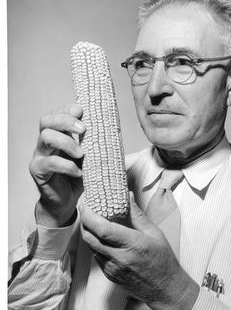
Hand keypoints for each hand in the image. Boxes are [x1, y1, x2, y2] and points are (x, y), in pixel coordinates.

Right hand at [29, 103, 85, 226]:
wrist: (66, 200)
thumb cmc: (79, 175)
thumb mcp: (90, 156)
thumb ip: (94, 143)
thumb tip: (112, 128)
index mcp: (57, 134)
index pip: (56, 114)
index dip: (67, 109)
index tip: (82, 110)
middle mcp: (45, 142)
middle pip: (46, 120)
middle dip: (65, 120)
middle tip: (83, 129)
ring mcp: (39, 155)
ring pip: (45, 137)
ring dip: (67, 142)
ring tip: (82, 154)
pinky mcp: (38, 171)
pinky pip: (49, 162)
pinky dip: (66, 165)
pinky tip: (78, 172)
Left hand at [79, 194, 198, 309]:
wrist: (165, 289)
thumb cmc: (163, 260)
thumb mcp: (155, 233)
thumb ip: (138, 215)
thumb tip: (128, 197)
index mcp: (133, 244)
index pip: (103, 229)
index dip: (89, 216)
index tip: (85, 205)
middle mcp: (120, 258)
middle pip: (90, 238)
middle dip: (83, 222)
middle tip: (84, 209)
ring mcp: (113, 269)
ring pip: (91, 247)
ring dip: (88, 233)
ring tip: (90, 220)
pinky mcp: (110, 276)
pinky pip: (97, 256)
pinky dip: (95, 244)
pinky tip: (101, 236)